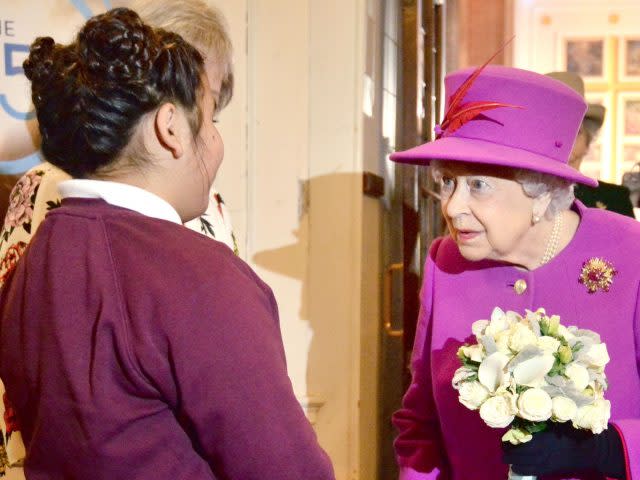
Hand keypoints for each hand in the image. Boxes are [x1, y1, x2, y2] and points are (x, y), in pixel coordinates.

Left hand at [502, 423, 625, 478]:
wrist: (586, 451)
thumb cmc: (572, 434)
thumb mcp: (556, 425)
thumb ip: (542, 423)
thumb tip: (526, 416)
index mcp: (543, 439)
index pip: (521, 442)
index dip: (510, 442)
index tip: (504, 440)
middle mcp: (542, 452)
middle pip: (519, 455)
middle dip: (508, 453)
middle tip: (503, 451)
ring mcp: (545, 462)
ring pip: (524, 465)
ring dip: (513, 462)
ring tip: (507, 459)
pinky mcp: (549, 470)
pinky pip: (532, 472)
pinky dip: (522, 470)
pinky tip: (516, 468)